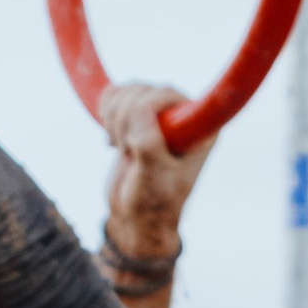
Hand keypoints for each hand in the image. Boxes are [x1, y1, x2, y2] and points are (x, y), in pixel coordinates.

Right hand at [100, 79, 217, 255]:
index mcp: (202, 129)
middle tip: (127, 150)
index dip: (149, 106)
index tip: (136, 137)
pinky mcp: (137, 115)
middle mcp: (185, 117)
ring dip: (114, 118)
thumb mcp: (153, 172)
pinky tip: (112, 139)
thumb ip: (148, 138)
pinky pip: (115, 93)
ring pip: (128, 91)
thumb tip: (137, 107)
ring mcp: (160, 114)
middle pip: (144, 91)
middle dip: (125, 120)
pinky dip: (106, 111)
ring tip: (121, 147)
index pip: (171, 94)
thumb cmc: (153, 200)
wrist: (135, 216)